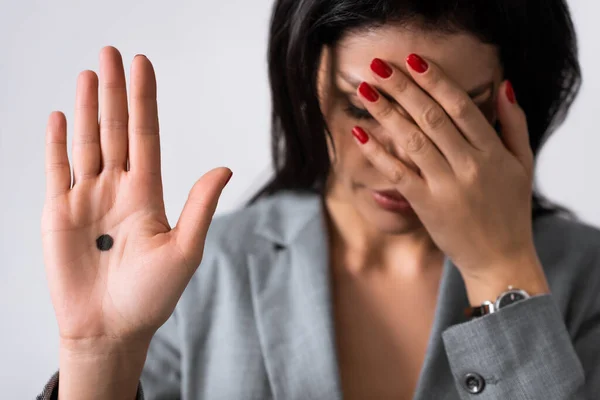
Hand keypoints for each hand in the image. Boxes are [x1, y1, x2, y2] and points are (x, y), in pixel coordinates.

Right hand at [41, 46, 231, 349]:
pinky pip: (57, 170)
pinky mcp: (59, 213)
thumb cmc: (150, 296)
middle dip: (114, 92)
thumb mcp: (184, 250)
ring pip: (87, 142)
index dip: (143, 100)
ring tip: (88, 73)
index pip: (145, 135)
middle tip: (112, 53)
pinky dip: (57, 144)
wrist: (110, 328)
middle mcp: (117, 189)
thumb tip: (225, 168)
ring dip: (86, 108)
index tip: (143, 66)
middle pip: (115, 130)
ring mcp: (87, 198)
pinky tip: (60, 117)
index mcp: (147, 194)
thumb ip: (200, 206)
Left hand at [351, 54, 538, 279]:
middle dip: (403, 88)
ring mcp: (446, 185)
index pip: (460, 106)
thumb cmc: (510, 209)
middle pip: (431, 117)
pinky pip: (398, 173)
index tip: (413, 61)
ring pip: (411, 141)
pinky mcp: (426, 205)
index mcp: (492, 151)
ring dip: (386, 113)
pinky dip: (378, 153)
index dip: (435, 80)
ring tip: (366, 91)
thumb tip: (503, 85)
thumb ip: (514, 124)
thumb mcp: (523, 163)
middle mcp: (469, 164)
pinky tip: (360, 133)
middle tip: (380, 66)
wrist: (500, 258)